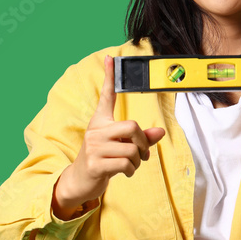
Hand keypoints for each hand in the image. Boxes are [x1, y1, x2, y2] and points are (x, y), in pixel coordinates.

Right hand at [54, 55, 165, 217]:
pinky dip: (131, 170)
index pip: (106, 96)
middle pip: (132, 126)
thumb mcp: (120, 146)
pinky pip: (126, 163)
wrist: (80, 181)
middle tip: (143, 153)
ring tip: (131, 165)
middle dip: (144, 142)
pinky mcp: (95, 164)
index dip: (109, 78)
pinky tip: (125, 172)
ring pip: (132, 149)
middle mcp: (95, 131)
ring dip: (138, 160)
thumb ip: (140, 138)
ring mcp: (94, 148)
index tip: (110, 58)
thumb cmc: (103, 160)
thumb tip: (160, 131)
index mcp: (100, 122)